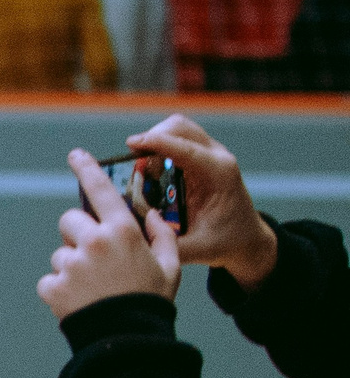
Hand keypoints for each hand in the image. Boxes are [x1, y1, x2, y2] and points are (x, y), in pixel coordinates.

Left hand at [38, 148, 180, 321]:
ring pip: (60, 253)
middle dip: (78, 234)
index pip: (101, 190)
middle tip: (95, 257)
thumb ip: (163, 235)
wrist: (128, 339)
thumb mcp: (170, 266)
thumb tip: (151, 214)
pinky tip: (80, 301)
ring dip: (72, 266)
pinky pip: (50, 279)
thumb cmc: (151, 301)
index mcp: (122, 231)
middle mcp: (93, 242)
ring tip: (94, 287)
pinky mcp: (52, 286)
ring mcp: (70, 265)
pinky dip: (60, 289)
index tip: (76, 155)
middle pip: (69, 221)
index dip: (87, 169)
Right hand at [125, 113, 276, 289]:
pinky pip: (176, 140)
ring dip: (156, 141)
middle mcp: (218, 158)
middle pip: (181, 128)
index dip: (157, 142)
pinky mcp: (201, 157)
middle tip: (133, 161)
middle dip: (153, 137)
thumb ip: (163, 243)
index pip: (186, 149)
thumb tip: (132, 234)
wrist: (246, 238)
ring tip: (141, 168)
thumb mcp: (194, 250)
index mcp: (220, 175)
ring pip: (178, 129)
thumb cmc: (224, 242)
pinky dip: (159, 146)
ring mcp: (210, 154)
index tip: (131, 143)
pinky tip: (151, 169)